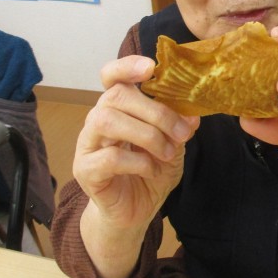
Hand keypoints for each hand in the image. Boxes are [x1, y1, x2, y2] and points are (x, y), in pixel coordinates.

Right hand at [74, 55, 198, 232]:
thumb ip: (180, 126)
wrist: (135, 212)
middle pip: (116, 96)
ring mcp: (88, 144)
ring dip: (146, 135)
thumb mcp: (174, 145)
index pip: (112, 76)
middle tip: (180, 132)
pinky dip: (138, 162)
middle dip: (155, 111)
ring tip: (168, 152)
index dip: (127, 66)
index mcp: (120, 108)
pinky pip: (108, 157)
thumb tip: (192, 113)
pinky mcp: (85, 170)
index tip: (151, 67)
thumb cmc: (151, 171)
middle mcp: (99, 119)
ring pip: (107, 120)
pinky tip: (152, 170)